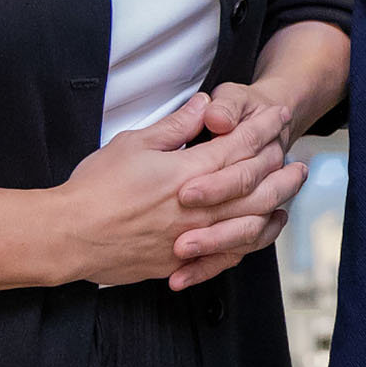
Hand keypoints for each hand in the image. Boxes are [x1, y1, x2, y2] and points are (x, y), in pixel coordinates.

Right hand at [49, 93, 303, 289]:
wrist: (67, 236)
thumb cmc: (95, 188)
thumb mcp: (134, 143)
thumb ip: (175, 126)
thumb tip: (204, 106)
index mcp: (187, 172)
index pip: (238, 146)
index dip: (262, 128)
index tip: (278, 115)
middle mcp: (197, 207)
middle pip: (254, 185)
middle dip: (279, 167)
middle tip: (298, 157)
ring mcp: (191, 237)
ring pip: (249, 221)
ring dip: (275, 203)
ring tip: (289, 192)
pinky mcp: (180, 260)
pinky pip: (227, 254)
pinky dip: (250, 240)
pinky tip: (261, 230)